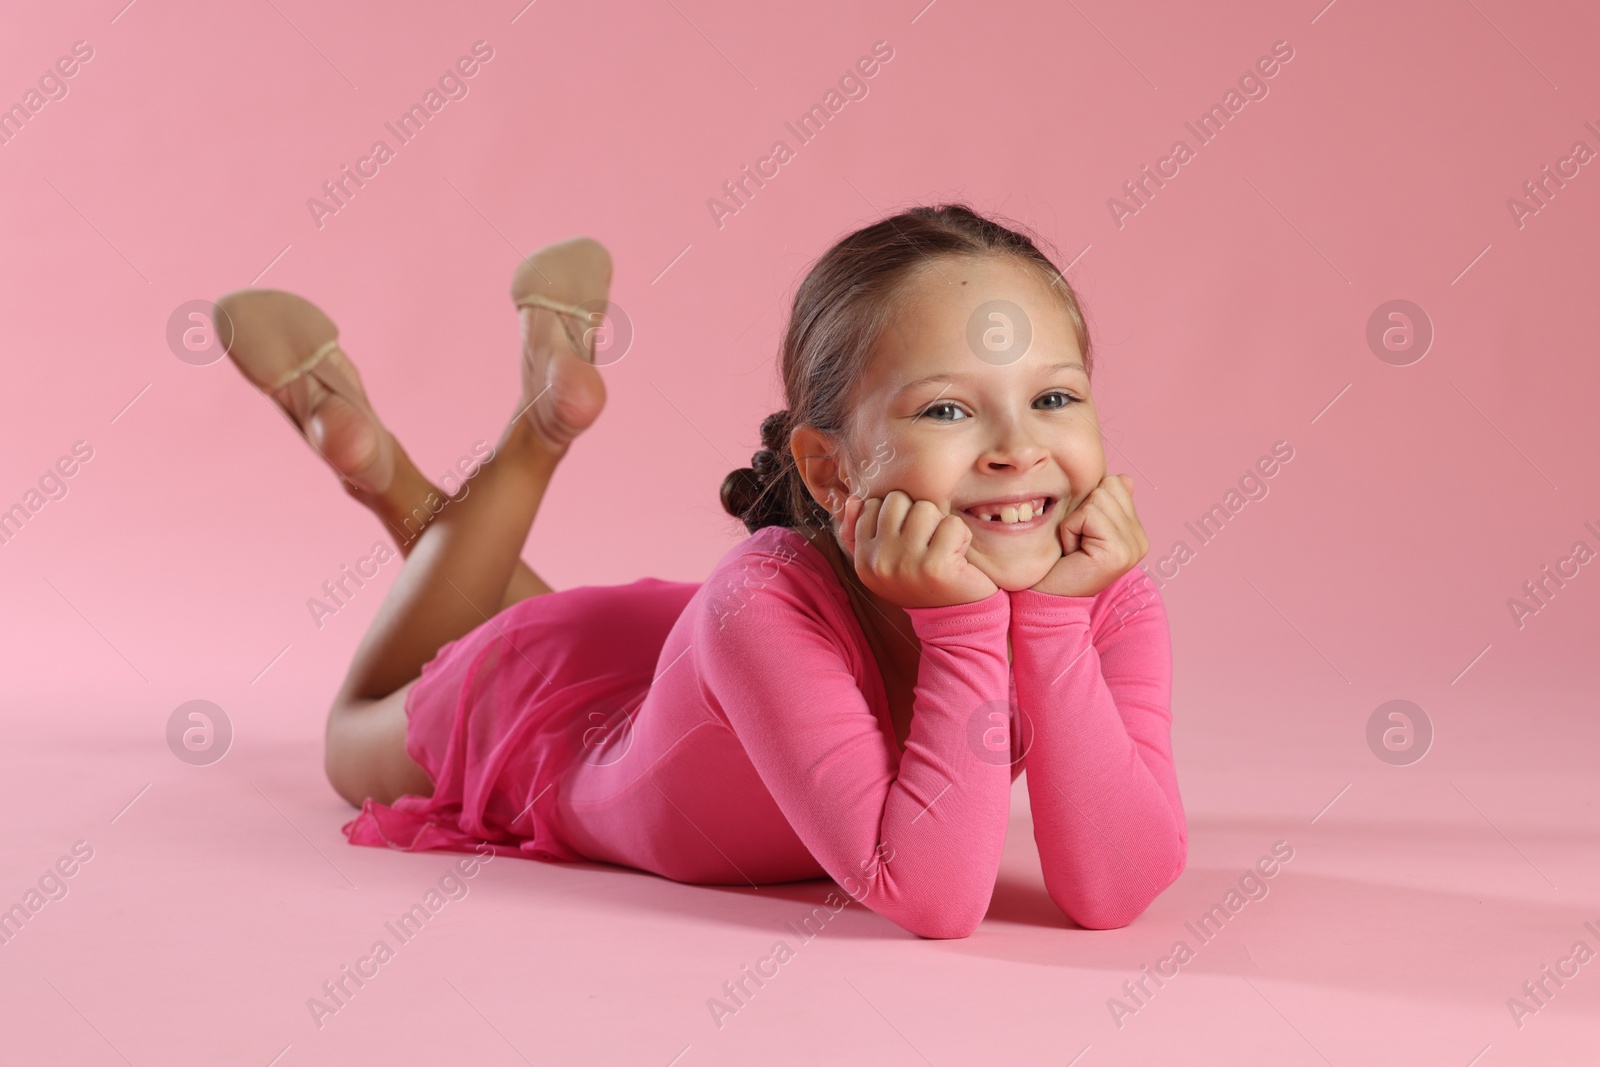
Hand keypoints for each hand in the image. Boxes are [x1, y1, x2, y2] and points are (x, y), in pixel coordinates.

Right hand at [839, 490, 999, 607]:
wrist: (954, 620)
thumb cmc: (920, 581)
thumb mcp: (884, 561)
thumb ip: (860, 531)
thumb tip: (854, 499)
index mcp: (863, 560)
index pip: (871, 505)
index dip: (897, 514)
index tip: (908, 540)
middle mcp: (879, 562)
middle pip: (897, 499)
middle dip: (918, 515)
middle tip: (927, 543)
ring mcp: (906, 564)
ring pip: (926, 508)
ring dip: (941, 524)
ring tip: (942, 548)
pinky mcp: (936, 566)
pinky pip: (952, 524)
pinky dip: (962, 537)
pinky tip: (958, 557)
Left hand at [1029, 473, 1148, 597]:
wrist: (1049, 600)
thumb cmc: (1061, 563)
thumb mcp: (1084, 528)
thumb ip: (1105, 504)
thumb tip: (1125, 477)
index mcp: (1136, 532)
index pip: (1116, 483)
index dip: (1088, 502)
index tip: (1083, 534)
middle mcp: (1140, 540)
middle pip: (1109, 486)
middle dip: (1083, 509)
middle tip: (1078, 541)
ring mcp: (1133, 547)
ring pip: (1098, 497)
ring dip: (1075, 520)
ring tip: (1076, 547)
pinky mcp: (1119, 552)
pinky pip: (1088, 514)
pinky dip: (1071, 530)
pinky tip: (1073, 552)